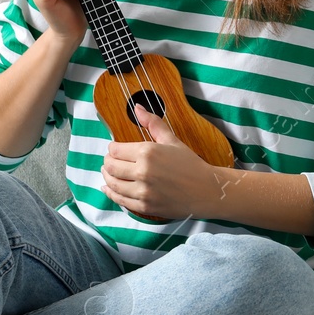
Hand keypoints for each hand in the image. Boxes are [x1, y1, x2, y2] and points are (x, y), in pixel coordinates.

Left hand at [100, 105, 222, 220]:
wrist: (206, 190)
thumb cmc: (191, 164)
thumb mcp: (172, 140)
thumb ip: (153, 123)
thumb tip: (138, 108)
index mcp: (147, 152)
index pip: (115, 150)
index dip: (112, 148)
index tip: (114, 149)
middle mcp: (142, 171)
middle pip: (111, 167)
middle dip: (107, 162)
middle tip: (109, 161)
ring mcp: (143, 191)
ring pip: (112, 184)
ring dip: (107, 178)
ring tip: (108, 173)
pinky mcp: (145, 207)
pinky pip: (120, 200)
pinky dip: (111, 193)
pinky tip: (108, 189)